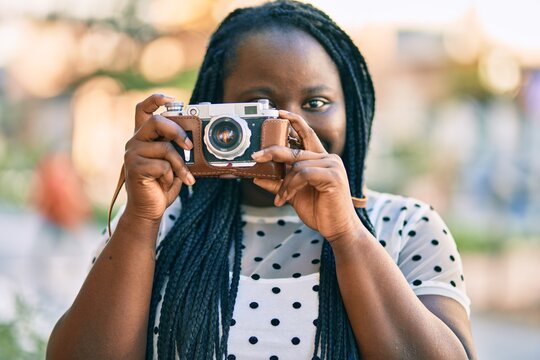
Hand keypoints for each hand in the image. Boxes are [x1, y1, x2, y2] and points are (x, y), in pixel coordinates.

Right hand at [123, 94, 194, 221]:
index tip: (173, 100)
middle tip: (190, 147)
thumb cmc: (161, 185)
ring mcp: (132, 154)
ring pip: (166, 148)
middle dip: (177, 132)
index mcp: (144, 137)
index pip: (144, 109)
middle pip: (157, 121)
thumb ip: (175, 147)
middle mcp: (135, 142)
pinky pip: (163, 165)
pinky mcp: (135, 167)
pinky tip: (165, 184)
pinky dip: (172, 176)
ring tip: (183, 176)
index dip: (157, 99)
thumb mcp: (171, 162)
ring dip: (180, 165)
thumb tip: (192, 138)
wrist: (148, 209)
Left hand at [252, 110, 361, 242]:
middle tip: (255, 156)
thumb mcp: (293, 195)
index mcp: (320, 159)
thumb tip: (256, 177)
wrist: (337, 229)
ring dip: (284, 183)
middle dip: (273, 151)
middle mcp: (328, 158)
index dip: (294, 122)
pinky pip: (304, 174)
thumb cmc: (320, 211)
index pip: (307, 134)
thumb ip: (278, 184)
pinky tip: (285, 198)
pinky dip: (291, 186)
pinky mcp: (333, 176)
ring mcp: (333, 165)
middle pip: (296, 149)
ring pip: (297, 164)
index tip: (279, 113)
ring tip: (280, 198)